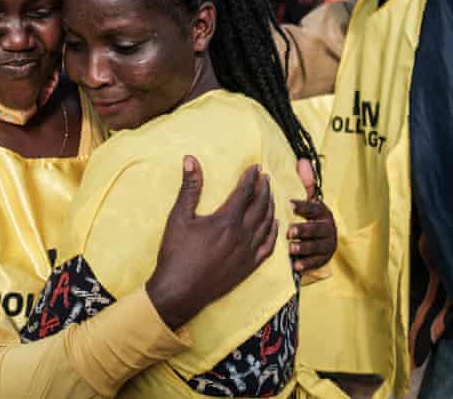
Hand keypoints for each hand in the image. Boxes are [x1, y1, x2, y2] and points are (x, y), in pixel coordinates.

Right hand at [146, 155, 277, 329]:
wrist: (180, 292)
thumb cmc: (176, 253)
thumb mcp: (179, 217)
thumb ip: (189, 187)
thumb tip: (191, 159)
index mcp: (226, 220)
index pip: (245, 192)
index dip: (251, 178)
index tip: (255, 167)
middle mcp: (242, 235)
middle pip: (260, 206)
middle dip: (264, 189)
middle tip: (265, 177)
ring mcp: (248, 252)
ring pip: (267, 224)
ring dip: (270, 207)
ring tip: (270, 195)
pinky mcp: (249, 267)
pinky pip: (269, 246)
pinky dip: (274, 232)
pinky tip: (275, 224)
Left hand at [288, 158, 336, 271]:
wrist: (322, 237)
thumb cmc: (308, 215)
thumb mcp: (307, 199)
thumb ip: (304, 182)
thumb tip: (302, 161)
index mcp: (322, 211)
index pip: (313, 207)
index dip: (302, 206)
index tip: (289, 204)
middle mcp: (327, 227)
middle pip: (316, 229)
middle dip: (303, 230)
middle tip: (289, 232)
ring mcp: (327, 244)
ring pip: (316, 246)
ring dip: (304, 248)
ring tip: (291, 248)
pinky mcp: (324, 258)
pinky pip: (316, 262)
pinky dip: (306, 264)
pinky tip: (296, 265)